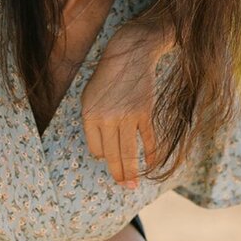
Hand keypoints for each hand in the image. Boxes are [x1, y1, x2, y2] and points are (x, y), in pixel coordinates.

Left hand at [81, 23, 164, 187]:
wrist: (130, 53)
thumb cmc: (109, 76)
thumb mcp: (91, 96)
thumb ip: (94, 122)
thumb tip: (102, 152)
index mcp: (89, 114)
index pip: (95, 149)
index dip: (103, 156)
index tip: (109, 159)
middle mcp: (106, 117)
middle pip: (112, 155)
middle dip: (118, 175)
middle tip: (124, 187)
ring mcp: (126, 116)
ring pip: (128, 152)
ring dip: (132, 172)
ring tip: (134, 185)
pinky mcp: (144, 112)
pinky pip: (147, 140)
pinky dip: (151, 155)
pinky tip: (151, 164)